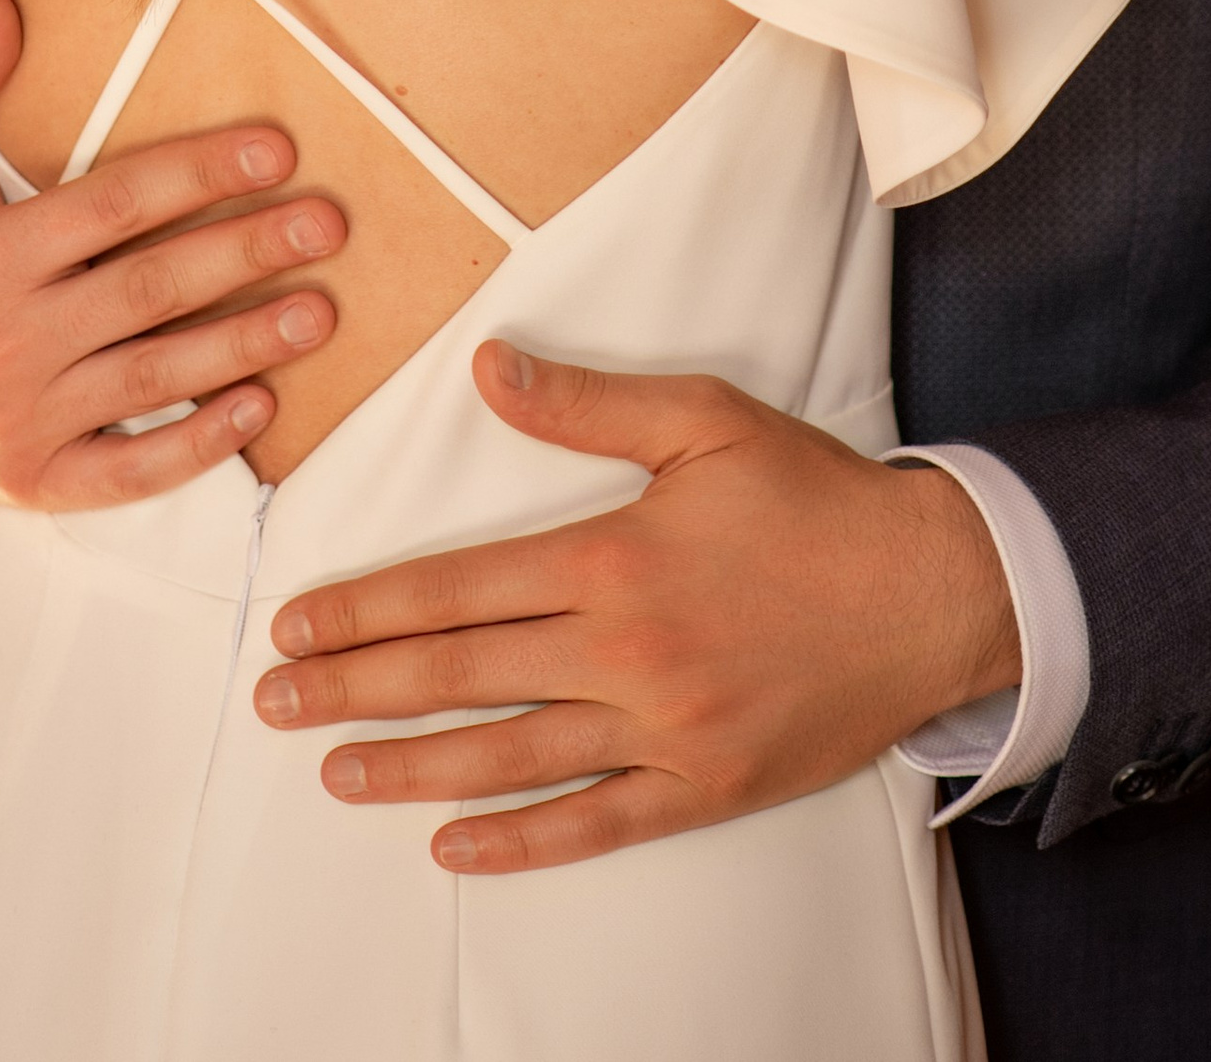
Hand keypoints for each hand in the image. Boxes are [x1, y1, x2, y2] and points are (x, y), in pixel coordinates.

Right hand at [0, 0, 344, 509]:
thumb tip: (1, 6)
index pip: (114, 205)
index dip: (199, 174)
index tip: (275, 153)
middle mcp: (3, 338)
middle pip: (150, 290)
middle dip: (247, 253)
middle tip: (325, 226)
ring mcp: (20, 417)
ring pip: (153, 378)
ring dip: (245, 344)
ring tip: (317, 313)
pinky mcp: (34, 479)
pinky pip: (128, 471)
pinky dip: (196, 445)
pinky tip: (258, 406)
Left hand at [253, 341, 1018, 870]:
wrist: (932, 589)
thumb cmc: (815, 497)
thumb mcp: (703, 419)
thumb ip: (586, 403)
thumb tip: (486, 367)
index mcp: (612, 558)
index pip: (457, 588)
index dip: (367, 608)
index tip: (299, 623)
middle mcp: (625, 652)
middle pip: (462, 674)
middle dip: (357, 687)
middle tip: (277, 700)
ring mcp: (664, 730)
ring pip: (511, 756)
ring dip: (412, 766)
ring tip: (336, 769)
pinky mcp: (705, 786)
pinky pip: (595, 823)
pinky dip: (519, 840)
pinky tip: (454, 844)